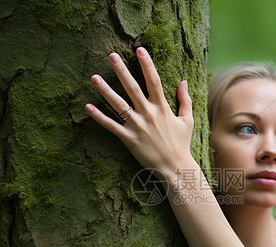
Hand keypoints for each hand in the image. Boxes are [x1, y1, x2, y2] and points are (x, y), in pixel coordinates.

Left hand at [85, 47, 194, 178]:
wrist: (175, 168)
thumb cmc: (181, 144)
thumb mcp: (187, 120)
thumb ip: (185, 100)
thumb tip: (183, 81)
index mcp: (162, 107)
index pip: (154, 81)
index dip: (147, 64)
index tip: (139, 50)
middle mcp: (149, 114)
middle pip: (132, 88)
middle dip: (121, 71)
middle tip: (111, 56)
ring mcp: (137, 127)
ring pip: (118, 105)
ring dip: (105, 91)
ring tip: (93, 77)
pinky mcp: (129, 140)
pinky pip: (111, 126)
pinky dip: (99, 117)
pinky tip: (88, 106)